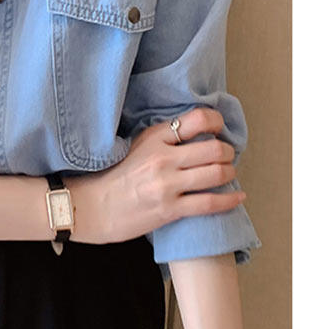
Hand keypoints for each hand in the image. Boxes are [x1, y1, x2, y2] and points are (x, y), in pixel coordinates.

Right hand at [65, 107, 246, 243]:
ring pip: (216, 174)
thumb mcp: (134, 147)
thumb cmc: (112, 177)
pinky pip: (210, 203)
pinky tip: (238, 198)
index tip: (219, 128)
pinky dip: (230, 200)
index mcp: (153, 138)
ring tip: (229, 173)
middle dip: (228, 152)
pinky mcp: (170, 209)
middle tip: (227, 155)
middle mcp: (162, 159)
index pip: (197, 119)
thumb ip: (162, 139)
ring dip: (230, 173)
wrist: (91, 207)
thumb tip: (194, 132)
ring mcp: (167, 185)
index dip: (216, 121)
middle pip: (213, 148)